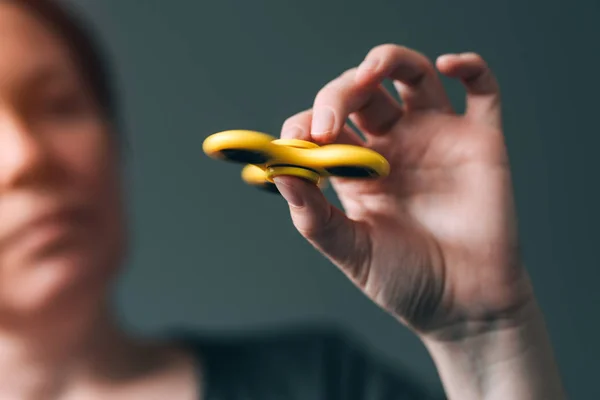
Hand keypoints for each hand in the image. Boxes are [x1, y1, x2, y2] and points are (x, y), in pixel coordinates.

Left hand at [274, 44, 531, 337]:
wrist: (462, 306)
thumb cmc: (405, 280)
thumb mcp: (350, 251)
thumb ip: (313, 216)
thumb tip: (277, 171)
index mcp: (356, 167)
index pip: (322, 124)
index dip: (304, 124)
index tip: (295, 144)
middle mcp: (393, 144)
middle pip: (361, 92)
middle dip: (337, 95)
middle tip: (326, 124)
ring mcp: (436, 138)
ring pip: (411, 75)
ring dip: (388, 61)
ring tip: (370, 72)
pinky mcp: (480, 141)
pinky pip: (481, 91)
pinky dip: (470, 67)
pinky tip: (448, 64)